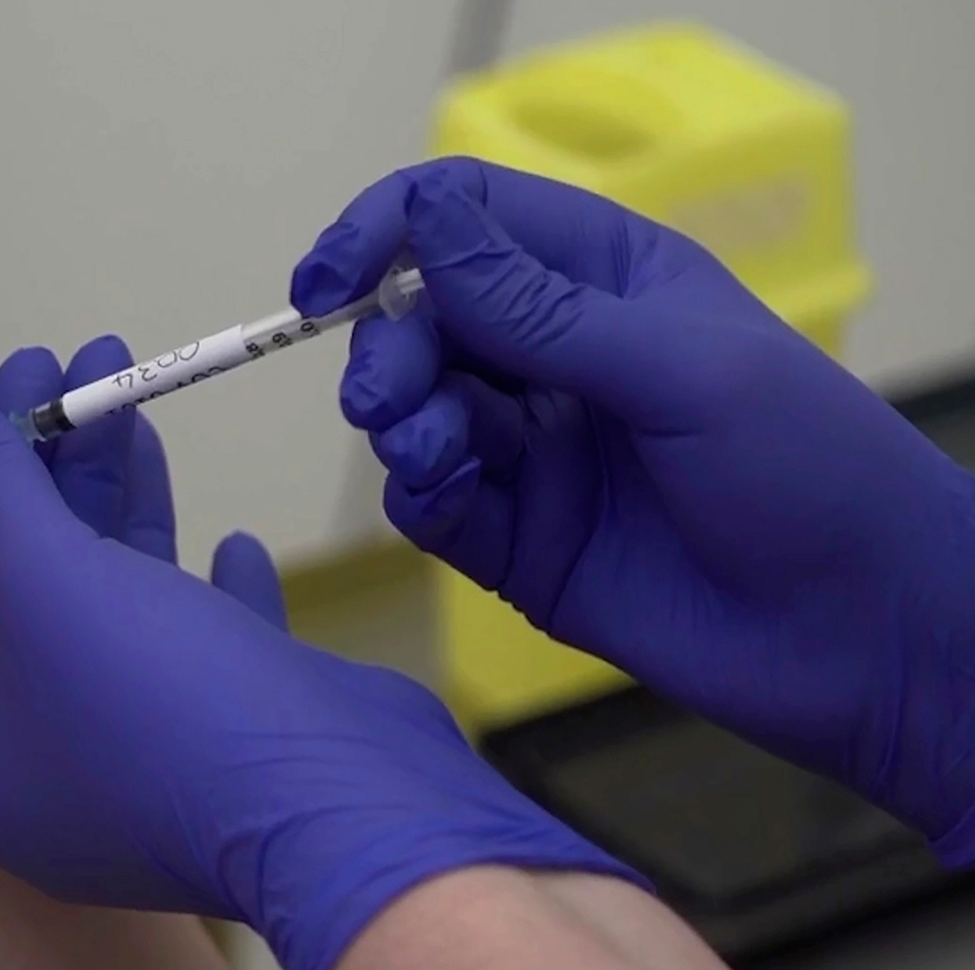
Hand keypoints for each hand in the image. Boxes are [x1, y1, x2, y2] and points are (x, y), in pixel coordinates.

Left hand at [0, 339, 639, 969]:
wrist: (342, 809)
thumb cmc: (162, 701)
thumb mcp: (47, 580)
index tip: (18, 372)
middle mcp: (50, 763)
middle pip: (35, 586)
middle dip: (59, 465)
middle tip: (86, 362)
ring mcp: (147, 757)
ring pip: (120, 602)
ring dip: (127, 500)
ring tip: (137, 401)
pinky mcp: (235, 743)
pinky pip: (205, 650)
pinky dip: (209, 591)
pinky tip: (227, 541)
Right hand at [290, 157, 974, 861]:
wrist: (863, 638)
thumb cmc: (809, 472)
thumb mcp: (678, 369)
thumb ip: (539, 307)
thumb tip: (424, 220)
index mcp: (605, 281)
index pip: (466, 220)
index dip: (387, 234)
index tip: (327, 278)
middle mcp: (557, 356)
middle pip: (420, 318)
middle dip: (387, 348)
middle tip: (388, 399)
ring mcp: (534, 449)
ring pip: (415, 408)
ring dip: (399, 423)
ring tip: (433, 456)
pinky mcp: (517, 537)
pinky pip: (430, 500)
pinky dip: (417, 493)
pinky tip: (443, 500)